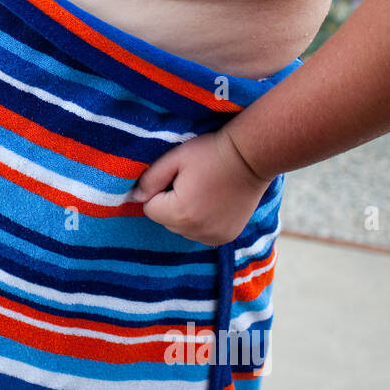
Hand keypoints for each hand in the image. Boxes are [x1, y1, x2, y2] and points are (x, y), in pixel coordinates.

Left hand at [127, 128, 272, 245]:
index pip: (150, 208)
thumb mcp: (175, 158)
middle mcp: (196, 232)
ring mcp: (213, 237)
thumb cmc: (211, 152)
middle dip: (172, 203)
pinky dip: (202, 221)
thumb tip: (136, 198)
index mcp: (180, 213)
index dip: (159, 190)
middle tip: (193, 181)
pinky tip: (214, 202)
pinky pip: (200, 233)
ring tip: (205, 190)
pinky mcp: (226, 237)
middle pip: (166, 221)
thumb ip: (150, 179)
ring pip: (182, 228)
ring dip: (186, 214)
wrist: (252, 157)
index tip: (178, 176)